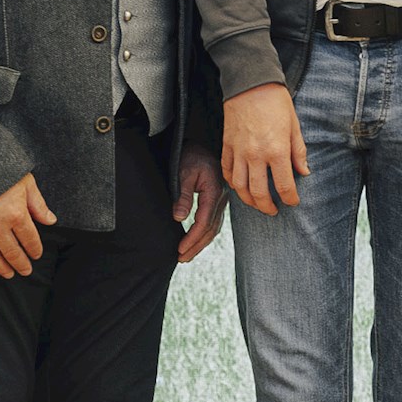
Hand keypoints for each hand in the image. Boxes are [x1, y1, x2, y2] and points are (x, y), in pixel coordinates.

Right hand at [0, 174, 56, 278]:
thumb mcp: (26, 183)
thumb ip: (38, 205)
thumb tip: (50, 220)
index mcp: (16, 214)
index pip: (30, 240)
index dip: (35, 250)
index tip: (37, 255)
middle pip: (13, 252)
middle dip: (21, 264)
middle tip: (26, 271)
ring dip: (3, 268)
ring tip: (9, 274)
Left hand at [174, 150, 227, 264]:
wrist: (200, 143)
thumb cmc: (190, 155)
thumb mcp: (183, 172)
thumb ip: (182, 195)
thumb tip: (179, 219)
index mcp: (215, 191)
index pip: (204, 221)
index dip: (192, 238)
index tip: (179, 249)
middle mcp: (222, 198)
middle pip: (211, 229)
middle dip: (196, 246)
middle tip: (181, 258)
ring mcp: (222, 200)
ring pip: (214, 227)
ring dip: (201, 243)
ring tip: (187, 255)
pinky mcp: (218, 200)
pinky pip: (214, 221)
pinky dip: (205, 234)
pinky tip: (197, 241)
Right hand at [220, 82, 307, 214]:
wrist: (250, 83)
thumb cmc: (276, 102)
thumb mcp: (294, 126)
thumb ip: (299, 152)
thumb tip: (304, 172)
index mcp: (277, 151)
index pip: (284, 186)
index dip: (290, 199)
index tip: (293, 201)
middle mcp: (256, 155)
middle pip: (259, 193)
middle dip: (267, 206)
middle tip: (273, 210)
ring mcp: (239, 152)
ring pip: (240, 187)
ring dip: (248, 200)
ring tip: (256, 203)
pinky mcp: (227, 145)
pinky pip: (227, 171)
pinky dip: (232, 183)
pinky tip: (239, 187)